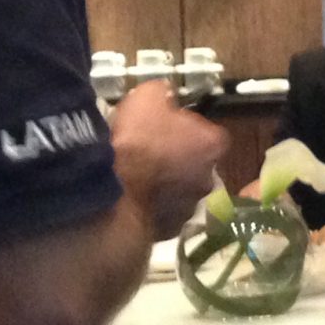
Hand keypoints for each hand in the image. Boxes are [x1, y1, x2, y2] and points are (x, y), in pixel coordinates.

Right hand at [110, 82, 228, 240]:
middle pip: (196, 163)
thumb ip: (162, 94)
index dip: (185, 129)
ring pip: (179, 190)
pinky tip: (129, 198)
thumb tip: (164, 96)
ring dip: (163, 184)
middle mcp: (210, 178)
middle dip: (177, 158)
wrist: (112, 193)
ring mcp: (190, 207)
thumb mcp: (146, 98)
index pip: (208, 133)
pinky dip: (150, 206)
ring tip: (134, 176)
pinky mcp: (170, 230)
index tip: (164, 127)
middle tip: (147, 152)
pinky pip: (162, 213)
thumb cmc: (135, 141)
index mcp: (212, 143)